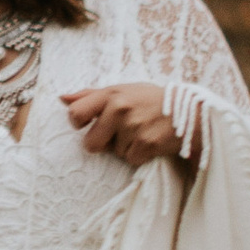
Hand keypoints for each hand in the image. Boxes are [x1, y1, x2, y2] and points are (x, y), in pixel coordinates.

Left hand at [61, 81, 189, 168]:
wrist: (188, 111)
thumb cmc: (149, 100)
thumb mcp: (122, 90)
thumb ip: (91, 95)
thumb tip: (62, 98)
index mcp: (111, 94)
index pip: (76, 113)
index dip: (78, 123)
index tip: (86, 125)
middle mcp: (119, 109)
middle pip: (90, 143)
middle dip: (101, 143)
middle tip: (117, 135)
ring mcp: (133, 127)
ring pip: (114, 152)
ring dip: (125, 147)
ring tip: (141, 132)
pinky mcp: (146, 143)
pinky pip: (130, 159)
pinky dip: (139, 155)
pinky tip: (149, 142)